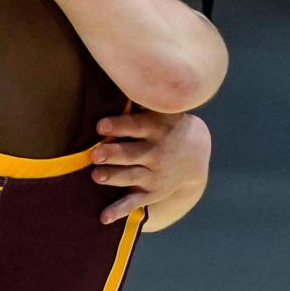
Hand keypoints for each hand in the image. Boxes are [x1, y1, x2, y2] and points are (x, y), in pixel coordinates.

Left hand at [90, 110, 211, 227]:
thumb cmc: (165, 123)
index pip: (137, 126)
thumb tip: (119, 71)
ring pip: (132, 176)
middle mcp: (157, 152)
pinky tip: (103, 218)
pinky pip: (134, 202)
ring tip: (97, 176)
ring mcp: (155, 174)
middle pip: (133, 153)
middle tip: (95, 154)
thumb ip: (140, 98)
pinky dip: (119, 211)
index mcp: (157, 128)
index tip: (100, 125)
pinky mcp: (152, 192)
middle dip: (114, 154)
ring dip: (114, 177)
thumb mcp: (160, 108)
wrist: (194, 153)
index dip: (119, 126)